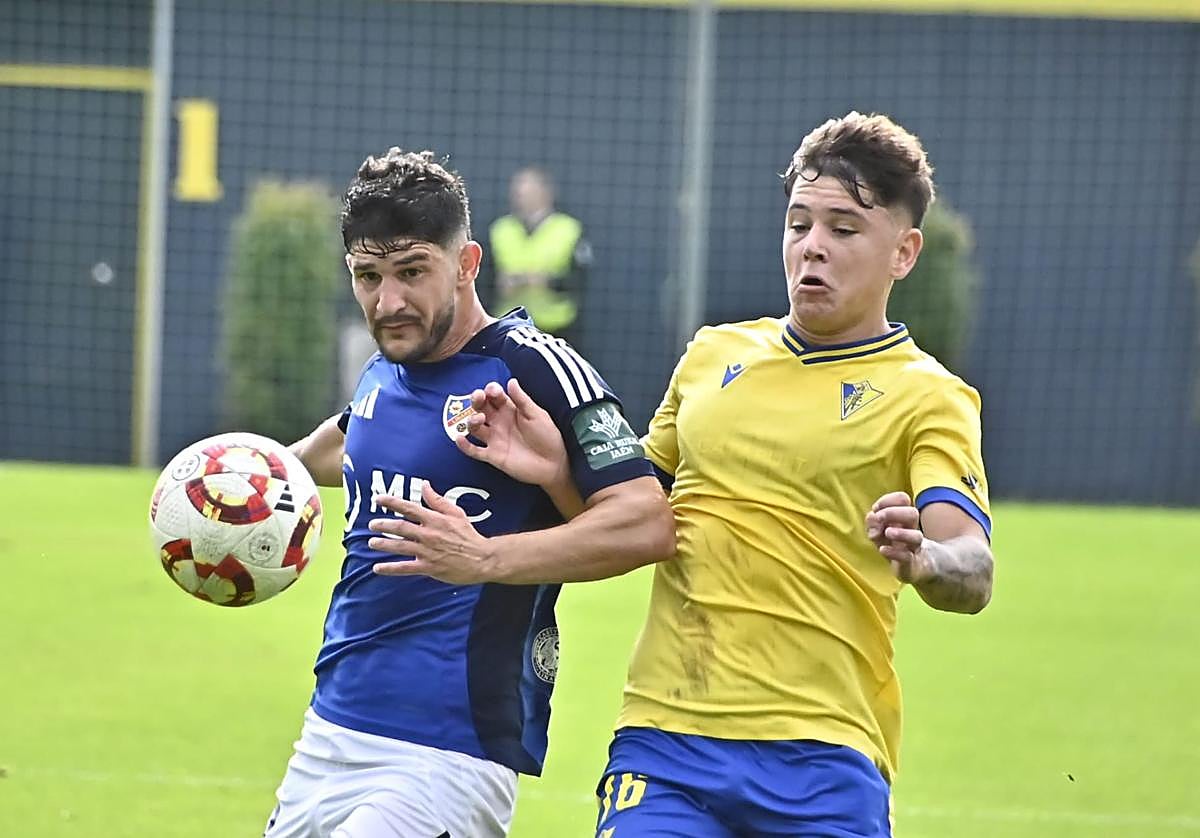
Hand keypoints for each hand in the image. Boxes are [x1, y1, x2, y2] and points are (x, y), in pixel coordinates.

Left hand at [368, 483, 494, 584]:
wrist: (481, 559)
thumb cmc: (469, 535)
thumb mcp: (456, 513)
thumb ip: (438, 500)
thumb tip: (425, 485)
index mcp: (435, 519)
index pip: (409, 508)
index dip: (392, 502)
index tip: (378, 499)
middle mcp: (428, 534)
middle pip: (400, 527)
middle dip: (383, 524)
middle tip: (371, 524)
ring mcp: (427, 551)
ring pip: (400, 546)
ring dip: (384, 544)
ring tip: (372, 542)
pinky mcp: (428, 567)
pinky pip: (405, 568)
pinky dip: (390, 568)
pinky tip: (378, 568)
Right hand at [455, 379, 568, 488]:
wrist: (554, 464)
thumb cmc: (548, 437)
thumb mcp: (537, 415)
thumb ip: (522, 400)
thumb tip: (511, 381)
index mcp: (510, 411)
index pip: (495, 397)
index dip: (491, 391)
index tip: (493, 390)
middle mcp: (500, 423)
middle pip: (481, 408)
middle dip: (477, 401)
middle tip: (478, 397)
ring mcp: (495, 439)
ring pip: (475, 427)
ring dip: (472, 421)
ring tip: (478, 419)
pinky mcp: (493, 456)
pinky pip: (475, 451)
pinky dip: (465, 446)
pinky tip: (459, 439)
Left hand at [865, 491, 933, 583]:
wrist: (915, 567)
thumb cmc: (894, 545)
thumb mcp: (879, 531)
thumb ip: (873, 522)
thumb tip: (872, 516)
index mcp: (904, 518)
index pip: (903, 499)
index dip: (888, 500)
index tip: (876, 508)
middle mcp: (911, 529)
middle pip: (912, 514)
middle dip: (893, 512)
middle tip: (879, 518)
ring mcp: (913, 548)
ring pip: (916, 536)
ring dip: (900, 533)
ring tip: (887, 532)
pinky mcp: (910, 565)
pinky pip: (907, 557)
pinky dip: (894, 553)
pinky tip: (883, 550)